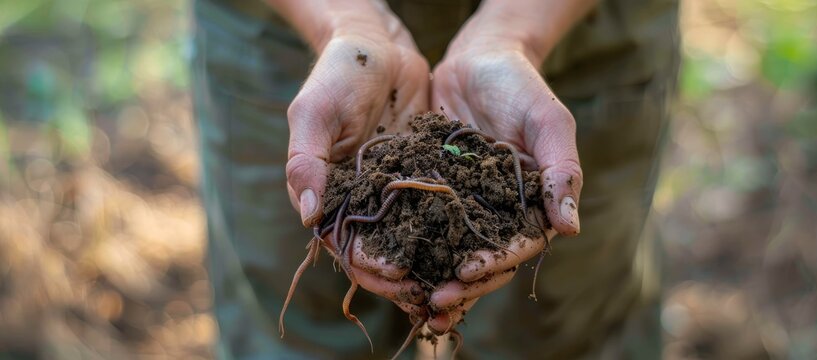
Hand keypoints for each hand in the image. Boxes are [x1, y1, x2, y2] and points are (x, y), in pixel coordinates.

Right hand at [281, 2, 429, 306]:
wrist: (379, 45)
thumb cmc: (338, 74)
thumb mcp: (315, 113)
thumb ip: (307, 162)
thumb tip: (308, 219)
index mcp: (328, 194)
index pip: (344, 245)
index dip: (368, 266)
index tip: (395, 276)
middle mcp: (360, 200)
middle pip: (380, 254)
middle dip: (403, 279)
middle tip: (433, 295)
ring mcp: (393, 191)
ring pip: (411, 241)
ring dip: (429, 266)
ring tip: (458, 285)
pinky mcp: (423, 176)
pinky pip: (436, 211)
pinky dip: (451, 233)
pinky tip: (474, 248)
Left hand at [426, 19, 583, 332]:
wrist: (478, 59)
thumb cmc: (522, 86)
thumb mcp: (548, 123)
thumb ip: (561, 172)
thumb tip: (570, 229)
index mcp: (528, 207)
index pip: (515, 247)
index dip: (494, 265)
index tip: (468, 273)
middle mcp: (493, 214)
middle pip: (479, 261)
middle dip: (461, 285)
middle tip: (435, 302)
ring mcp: (460, 206)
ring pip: (446, 252)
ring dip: (430, 278)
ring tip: (411, 299)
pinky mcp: (429, 192)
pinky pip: (416, 224)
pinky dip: (404, 245)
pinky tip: (383, 260)